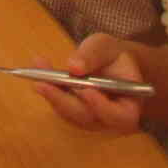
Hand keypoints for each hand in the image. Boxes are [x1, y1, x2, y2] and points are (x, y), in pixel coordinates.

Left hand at [33, 34, 149, 133]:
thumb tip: (74, 67)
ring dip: (51, 92)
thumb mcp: (107, 47)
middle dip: (63, 100)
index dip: (102, 107)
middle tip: (42, 83)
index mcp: (130, 106)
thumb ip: (94, 56)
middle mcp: (110, 120)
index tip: (85, 90)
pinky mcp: (74, 113)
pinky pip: (59, 105)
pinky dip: (48, 88)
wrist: (112, 63)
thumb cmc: (114, 55)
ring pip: (69, 113)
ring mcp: (91, 119)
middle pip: (87, 118)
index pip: (121, 117)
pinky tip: (38, 68)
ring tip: (37, 67)